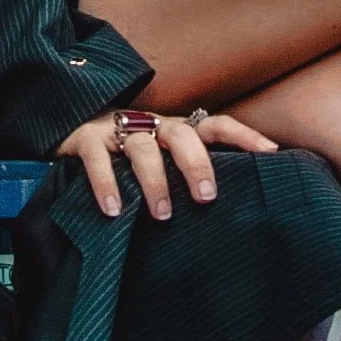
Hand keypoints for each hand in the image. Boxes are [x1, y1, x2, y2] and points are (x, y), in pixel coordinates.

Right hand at [55, 107, 278, 219]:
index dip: (243, 136)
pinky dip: (106, 183)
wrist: (70, 127)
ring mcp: (118, 130)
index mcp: (177, 130)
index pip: (217, 125)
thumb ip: (187, 174)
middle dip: (197, 164)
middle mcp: (152, 126)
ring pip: (142, 148)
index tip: (270, 153)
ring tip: (162, 215)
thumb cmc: (129, 156)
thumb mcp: (163, 159)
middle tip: (207, 197)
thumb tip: (233, 207)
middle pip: (182, 135)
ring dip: (155, 181)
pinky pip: (97, 158)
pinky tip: (113, 210)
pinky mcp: (85, 139)